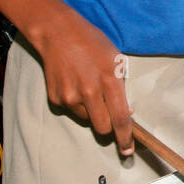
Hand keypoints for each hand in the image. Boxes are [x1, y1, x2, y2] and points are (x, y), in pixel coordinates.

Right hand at [32, 10, 134, 155]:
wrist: (58, 33)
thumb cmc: (92, 43)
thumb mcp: (116, 59)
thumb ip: (121, 87)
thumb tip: (126, 112)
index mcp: (109, 80)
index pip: (120, 118)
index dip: (126, 137)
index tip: (128, 149)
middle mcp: (89, 91)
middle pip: (102, 128)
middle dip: (108, 128)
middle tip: (110, 117)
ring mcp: (70, 96)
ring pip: (86, 119)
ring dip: (91, 111)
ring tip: (88, 87)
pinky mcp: (55, 98)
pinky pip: (71, 111)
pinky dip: (76, 104)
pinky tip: (75, 84)